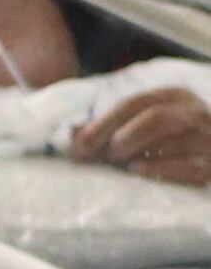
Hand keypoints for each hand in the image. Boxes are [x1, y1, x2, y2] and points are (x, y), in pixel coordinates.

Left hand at [74, 84, 210, 188]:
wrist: (209, 153)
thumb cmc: (168, 140)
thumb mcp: (142, 124)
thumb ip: (108, 127)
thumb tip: (72, 133)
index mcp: (173, 97)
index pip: (133, 104)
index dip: (102, 124)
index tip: (79, 145)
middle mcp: (195, 113)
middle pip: (155, 118)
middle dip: (122, 137)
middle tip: (105, 155)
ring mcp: (208, 139)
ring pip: (171, 142)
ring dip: (139, 153)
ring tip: (122, 164)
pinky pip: (187, 167)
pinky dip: (159, 169)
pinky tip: (139, 171)